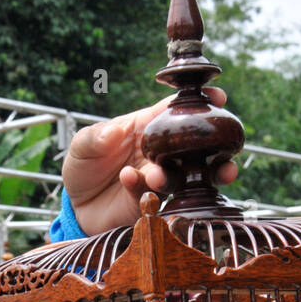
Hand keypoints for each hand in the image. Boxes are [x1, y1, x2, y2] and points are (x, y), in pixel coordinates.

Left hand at [63, 88, 238, 236]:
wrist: (77, 204)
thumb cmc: (84, 165)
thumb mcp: (82, 145)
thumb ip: (95, 137)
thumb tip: (114, 131)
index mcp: (148, 127)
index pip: (176, 110)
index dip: (198, 102)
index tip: (217, 97)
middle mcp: (159, 153)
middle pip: (194, 149)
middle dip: (213, 151)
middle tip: (223, 155)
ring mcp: (157, 180)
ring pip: (181, 178)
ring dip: (174, 176)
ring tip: (157, 177)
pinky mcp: (149, 203)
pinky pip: (152, 196)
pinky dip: (141, 188)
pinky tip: (127, 180)